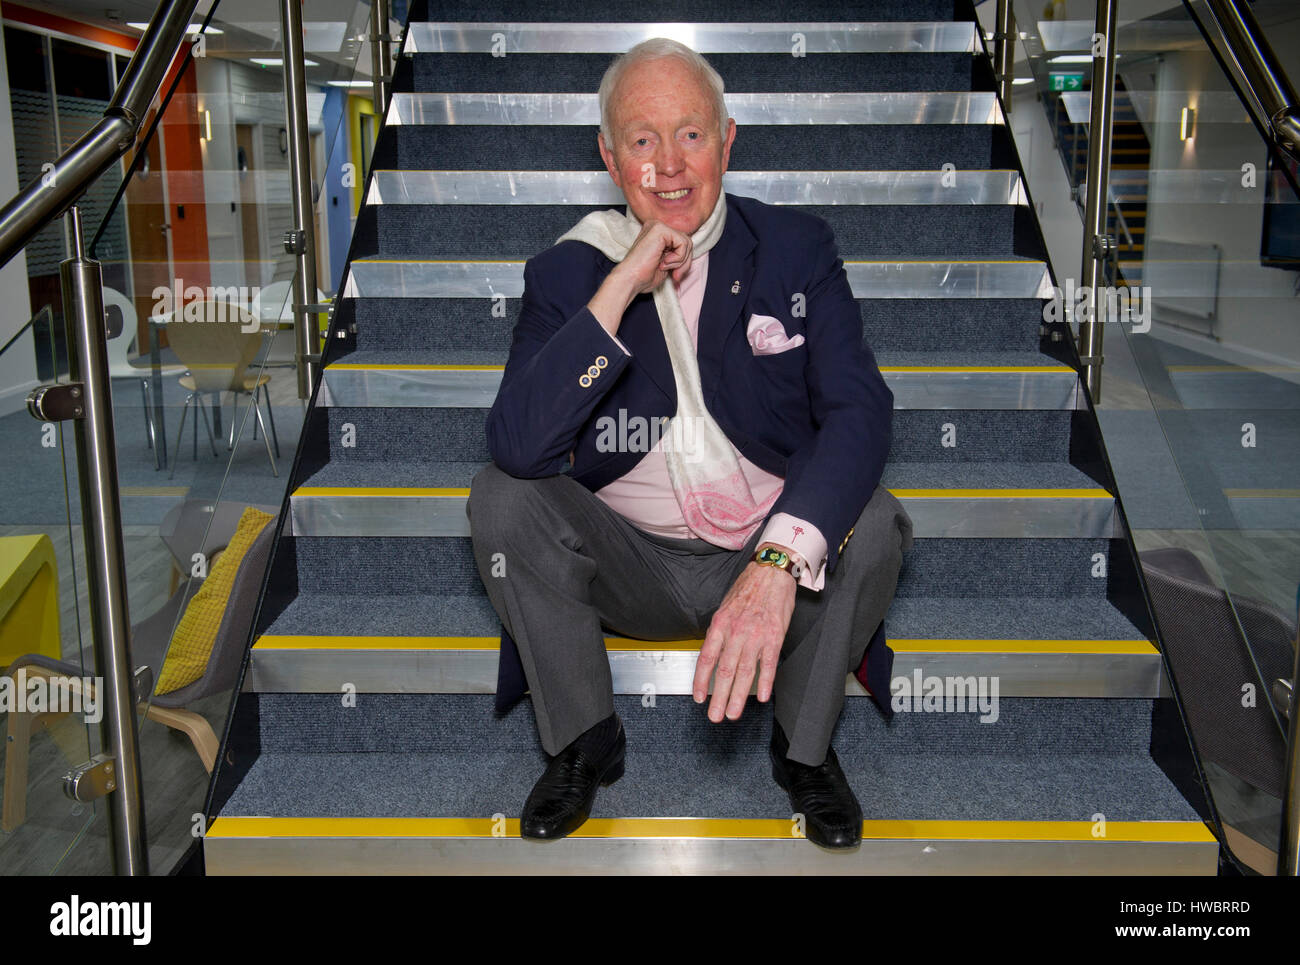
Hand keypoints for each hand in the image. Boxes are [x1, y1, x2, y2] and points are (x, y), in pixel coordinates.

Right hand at [615, 219, 693, 293]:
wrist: (630, 280)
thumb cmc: (644, 276)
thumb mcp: (667, 264)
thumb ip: (678, 254)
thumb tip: (691, 253)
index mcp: (657, 233)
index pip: (682, 242)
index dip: (683, 261)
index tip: (675, 275)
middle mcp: (657, 226)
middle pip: (687, 241)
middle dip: (685, 262)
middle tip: (674, 275)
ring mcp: (658, 226)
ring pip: (687, 242)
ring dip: (681, 261)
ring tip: (665, 267)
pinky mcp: (660, 229)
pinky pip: (683, 243)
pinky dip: (678, 258)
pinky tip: (664, 263)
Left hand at [692, 558, 796, 722]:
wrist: (771, 571)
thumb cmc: (748, 588)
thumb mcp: (725, 607)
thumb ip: (720, 632)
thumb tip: (713, 654)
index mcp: (720, 625)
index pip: (706, 658)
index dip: (701, 681)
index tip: (698, 698)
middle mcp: (735, 632)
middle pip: (725, 671)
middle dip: (719, 697)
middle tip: (715, 716)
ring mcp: (755, 635)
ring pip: (744, 672)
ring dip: (739, 696)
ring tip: (734, 713)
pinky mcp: (774, 636)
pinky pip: (768, 664)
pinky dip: (765, 682)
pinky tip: (762, 696)